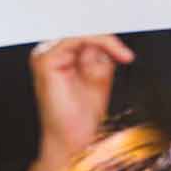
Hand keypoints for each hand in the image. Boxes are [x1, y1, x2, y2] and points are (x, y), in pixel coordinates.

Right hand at [26, 35, 133, 170]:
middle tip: (125, 53)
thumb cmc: (83, 117)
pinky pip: (77, 38)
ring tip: (122, 57)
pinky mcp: (45, 61)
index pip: (84, 33)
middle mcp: (49, 54)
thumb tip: (106, 37)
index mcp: (59, 57)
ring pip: (81, 32)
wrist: (74, 140)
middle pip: (82, 30)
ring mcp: (44, 56)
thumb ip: (101, 54)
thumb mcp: (100, 76)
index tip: (127, 49)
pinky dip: (101, 42)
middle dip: (107, 41)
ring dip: (106, 44)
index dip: (108, 37)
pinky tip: (117, 54)